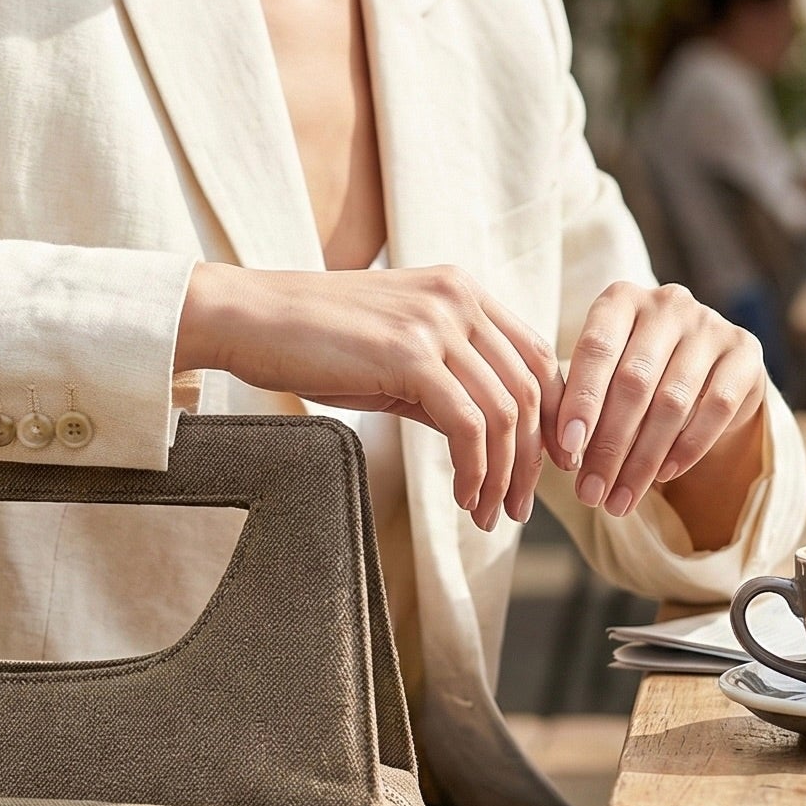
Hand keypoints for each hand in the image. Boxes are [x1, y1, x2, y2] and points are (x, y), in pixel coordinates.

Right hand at [177, 262, 559, 530]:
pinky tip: (465, 497)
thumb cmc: (315, 342)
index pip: (536, 357)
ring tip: (490, 514)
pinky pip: (467, 424)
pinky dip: (475, 469)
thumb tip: (485, 436)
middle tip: (518, 508)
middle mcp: (459, 298)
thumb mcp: (395, 355)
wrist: (252, 319)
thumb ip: (446, 382)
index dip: (553, 417)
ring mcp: (436, 322)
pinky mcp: (409, 354)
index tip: (546, 466)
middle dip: (532, 458)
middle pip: (530, 388)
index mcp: (462, 291)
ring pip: (504, 411)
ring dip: (504, 474)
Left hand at [548, 282, 767, 525]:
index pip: (596, 348)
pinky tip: (664, 476)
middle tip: (590, 494)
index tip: (567, 447)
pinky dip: (687, 447)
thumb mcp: (603, 381)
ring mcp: (710, 325)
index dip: (581, 400)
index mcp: (620, 300)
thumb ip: (582, 405)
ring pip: (672, 401)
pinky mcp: (746, 353)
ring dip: (642, 460)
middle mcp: (667, 303)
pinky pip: (715, 407)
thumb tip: (566, 452)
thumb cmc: (636, 378)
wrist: (705, 374)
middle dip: (609, 445)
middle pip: (634, 381)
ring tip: (619, 500)